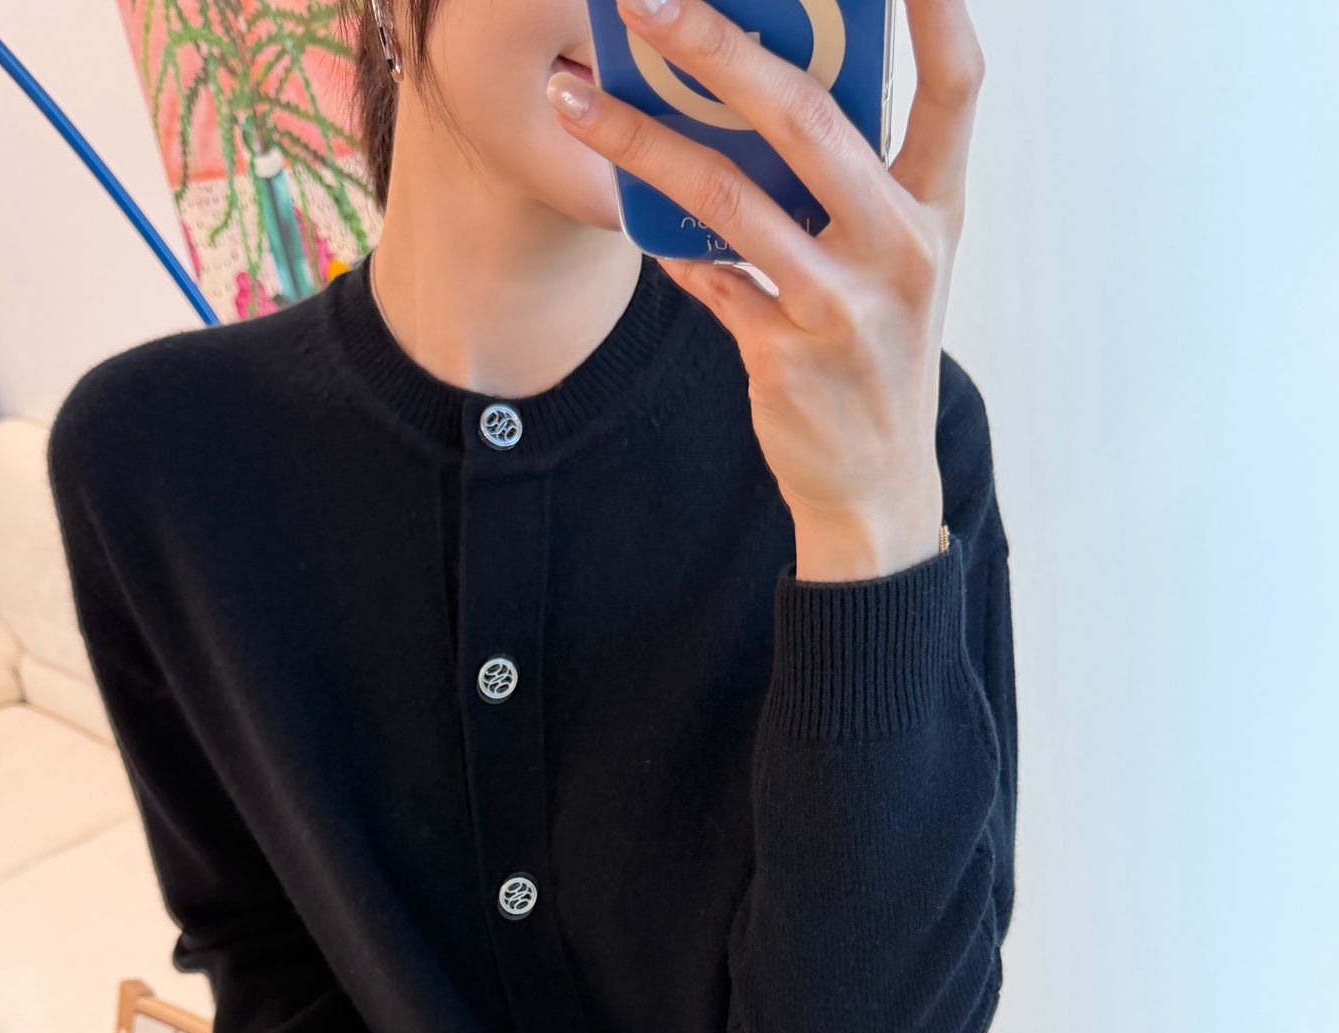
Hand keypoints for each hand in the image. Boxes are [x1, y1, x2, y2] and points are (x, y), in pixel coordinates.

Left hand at [546, 0, 982, 581]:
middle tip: (647, 0)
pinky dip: (665, 244)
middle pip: (805, 116)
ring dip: (639, 141)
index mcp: (939, 207)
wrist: (874, 486)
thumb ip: (846, 180)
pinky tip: (632, 215)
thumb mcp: (890, 261)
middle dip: (717, 45)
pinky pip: (705, 277)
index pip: (956, 82)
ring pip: (727, 196)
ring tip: (575, 101)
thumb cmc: (876, 350)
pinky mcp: (785, 356)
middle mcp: (903, 248)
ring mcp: (844, 306)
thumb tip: (750, 83)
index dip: (936, 6)